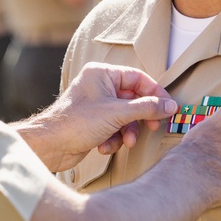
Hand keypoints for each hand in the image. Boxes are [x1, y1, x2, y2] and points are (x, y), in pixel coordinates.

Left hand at [18, 63, 177, 172]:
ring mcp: (96, 104)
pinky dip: (114, 138)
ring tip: (125, 142)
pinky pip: (114, 127)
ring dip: (127, 131)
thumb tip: (170, 106)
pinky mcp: (93, 122)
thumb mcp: (117, 113)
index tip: (169, 108)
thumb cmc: (77, 122)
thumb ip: (147, 108)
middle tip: (153, 127)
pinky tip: (105, 146)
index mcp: (102, 74)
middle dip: (140, 117)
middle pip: (133, 99)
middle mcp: (99, 85)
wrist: (50, 146)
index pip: (138, 78)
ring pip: (125, 116)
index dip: (155, 93)